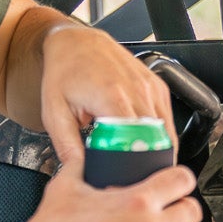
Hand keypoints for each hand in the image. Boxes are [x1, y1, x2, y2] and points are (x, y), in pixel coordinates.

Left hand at [39, 20, 175, 166]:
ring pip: (167, 132)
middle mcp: (137, 90)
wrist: (76, 42)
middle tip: (135, 178)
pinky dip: (161, 134)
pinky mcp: (158, 87)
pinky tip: (145, 140)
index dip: (135, 165)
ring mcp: (151, 87)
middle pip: (156, 140)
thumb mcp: (55, 113)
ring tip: (142, 162)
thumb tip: (79, 171)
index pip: (137, 141)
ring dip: (158, 150)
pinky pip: (167, 119)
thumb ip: (66, 145)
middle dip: (148, 163)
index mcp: (112, 97)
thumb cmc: (64, 73)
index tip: (127, 180)